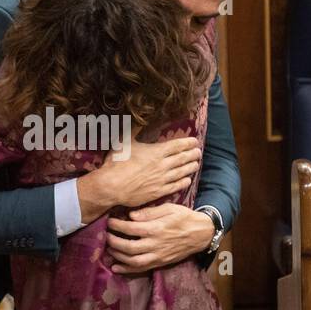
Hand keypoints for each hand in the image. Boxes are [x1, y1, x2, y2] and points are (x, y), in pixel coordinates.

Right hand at [75, 136, 200, 222]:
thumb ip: (135, 129)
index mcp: (156, 152)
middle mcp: (162, 165)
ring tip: (196, 164)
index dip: (188, 143)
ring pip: (181, 172)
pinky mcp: (158, 192)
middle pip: (182, 158)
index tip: (194, 141)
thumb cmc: (117, 163)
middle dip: (192, 154)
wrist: (112, 186)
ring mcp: (161, 180)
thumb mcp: (125, 141)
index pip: (177, 146)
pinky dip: (183, 182)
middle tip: (199, 152)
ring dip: (190, 167)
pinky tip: (187, 180)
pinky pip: (175, 187)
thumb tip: (140, 117)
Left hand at [106, 203, 215, 274]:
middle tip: (106, 236)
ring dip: (118, 256)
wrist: (201, 233)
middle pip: (129, 247)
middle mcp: (156, 244)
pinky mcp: (160, 262)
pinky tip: (116, 267)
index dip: (117, 225)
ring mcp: (158, 256)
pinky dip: (127, 270)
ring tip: (109, 249)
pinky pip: (142, 269)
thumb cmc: (184, 217)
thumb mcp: (169, 208)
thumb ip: (150, 212)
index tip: (109, 221)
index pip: (131, 228)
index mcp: (157, 228)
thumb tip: (131, 215)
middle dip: (114, 242)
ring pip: (133, 261)